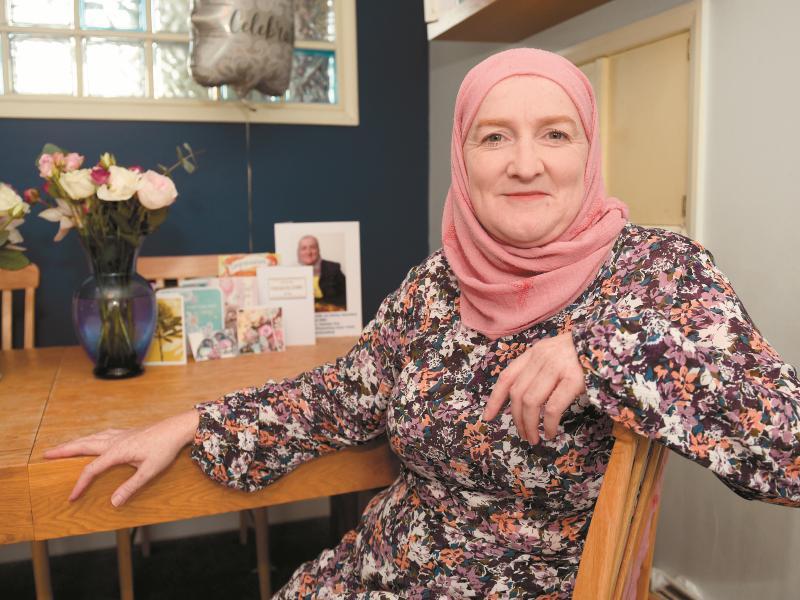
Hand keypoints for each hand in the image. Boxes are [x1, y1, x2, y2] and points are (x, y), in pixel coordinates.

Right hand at [43, 409, 199, 506]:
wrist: (177, 428)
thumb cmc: (165, 449)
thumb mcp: (149, 471)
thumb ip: (131, 487)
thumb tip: (113, 502)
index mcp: (117, 451)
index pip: (91, 469)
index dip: (80, 484)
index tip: (71, 497)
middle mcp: (115, 441)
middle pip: (83, 445)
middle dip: (64, 451)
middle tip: (46, 454)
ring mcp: (120, 434)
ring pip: (91, 437)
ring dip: (75, 442)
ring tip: (62, 447)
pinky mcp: (127, 432)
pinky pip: (102, 434)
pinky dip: (90, 437)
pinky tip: (92, 439)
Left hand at [482, 333, 585, 443]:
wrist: (612, 341)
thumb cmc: (584, 354)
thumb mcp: (554, 354)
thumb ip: (538, 370)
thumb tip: (525, 402)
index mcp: (534, 353)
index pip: (506, 377)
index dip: (495, 399)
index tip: (488, 417)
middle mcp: (541, 358)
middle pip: (517, 394)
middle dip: (517, 419)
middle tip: (524, 435)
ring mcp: (556, 367)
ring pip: (531, 402)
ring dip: (529, 425)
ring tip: (535, 438)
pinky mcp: (573, 379)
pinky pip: (553, 408)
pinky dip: (549, 425)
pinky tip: (551, 433)